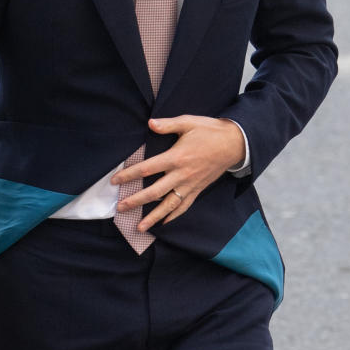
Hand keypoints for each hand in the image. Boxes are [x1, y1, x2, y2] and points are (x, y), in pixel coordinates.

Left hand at [111, 115, 245, 230]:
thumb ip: (168, 124)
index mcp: (176, 157)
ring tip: (140, 227)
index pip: (147, 168)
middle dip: (136, 200)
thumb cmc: (209, 131)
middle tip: (120, 207)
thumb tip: (150, 123)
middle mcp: (182, 174)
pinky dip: (174, 215)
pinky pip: (185, 205)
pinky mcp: (198, 189)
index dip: (129, 175)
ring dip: (153, 217)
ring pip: (169, 204)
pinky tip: (164, 223)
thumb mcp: (188, 122)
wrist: (235, 143)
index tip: (115, 180)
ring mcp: (190, 184)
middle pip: (155, 192)